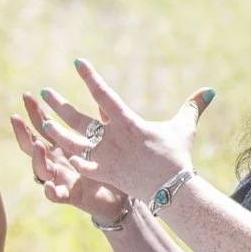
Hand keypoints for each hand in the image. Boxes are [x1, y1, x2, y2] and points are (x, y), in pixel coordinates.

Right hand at [11, 96, 130, 223]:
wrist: (118, 198)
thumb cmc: (109, 170)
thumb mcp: (104, 144)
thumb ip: (100, 127)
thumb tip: (102, 104)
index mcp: (62, 147)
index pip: (44, 126)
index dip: (34, 112)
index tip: (27, 95)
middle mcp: (56, 162)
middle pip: (33, 145)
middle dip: (23, 132)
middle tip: (16, 117)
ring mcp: (60, 179)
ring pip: (40, 169)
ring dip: (37, 157)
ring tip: (38, 145)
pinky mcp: (69, 196)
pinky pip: (55, 195)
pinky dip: (51, 191)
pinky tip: (49, 186)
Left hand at [25, 60, 215, 205]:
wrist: (173, 188)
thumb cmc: (176, 156)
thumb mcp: (183, 128)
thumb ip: (192, 107)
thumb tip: (209, 90)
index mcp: (127, 122)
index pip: (104, 94)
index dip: (89, 77)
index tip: (77, 63)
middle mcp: (112, 138)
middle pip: (78, 118)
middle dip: (59, 104)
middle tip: (44, 92)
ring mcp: (105, 157)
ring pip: (72, 143)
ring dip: (56, 132)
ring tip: (42, 121)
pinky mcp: (104, 174)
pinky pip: (81, 166)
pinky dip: (68, 161)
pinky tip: (53, 154)